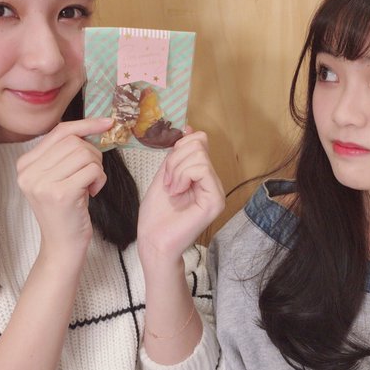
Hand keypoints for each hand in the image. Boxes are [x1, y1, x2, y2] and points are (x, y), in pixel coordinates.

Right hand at [16, 118, 112, 260]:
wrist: (62, 245)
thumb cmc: (66, 210)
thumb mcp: (58, 177)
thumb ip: (65, 153)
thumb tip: (94, 125)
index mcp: (24, 164)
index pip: (59, 131)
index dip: (86, 124)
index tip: (106, 122)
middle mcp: (28, 172)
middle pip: (74, 141)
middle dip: (93, 155)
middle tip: (92, 175)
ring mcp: (42, 183)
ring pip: (85, 154)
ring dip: (97, 168)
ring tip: (90, 185)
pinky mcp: (60, 193)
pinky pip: (92, 169)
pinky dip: (99, 179)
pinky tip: (92, 193)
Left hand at [137, 129, 224, 265]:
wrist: (153, 241)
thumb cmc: (156, 215)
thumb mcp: (165, 175)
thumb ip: (177, 154)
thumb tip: (190, 128)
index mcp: (202, 176)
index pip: (199, 140)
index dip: (179, 146)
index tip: (167, 170)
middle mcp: (213, 182)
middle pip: (199, 144)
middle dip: (175, 159)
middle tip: (167, 182)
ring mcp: (217, 192)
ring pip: (199, 156)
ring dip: (176, 169)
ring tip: (171, 189)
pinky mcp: (215, 200)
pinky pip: (202, 169)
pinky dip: (182, 176)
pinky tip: (176, 192)